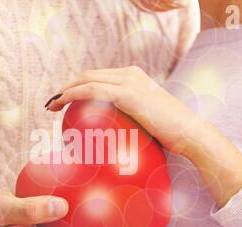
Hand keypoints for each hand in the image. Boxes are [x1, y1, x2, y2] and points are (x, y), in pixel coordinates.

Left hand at [46, 66, 197, 154]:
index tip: (64, 101)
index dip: (77, 86)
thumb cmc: (170, 135)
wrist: (189, 134)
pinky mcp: (128, 93)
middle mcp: (130, 74)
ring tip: (51, 106)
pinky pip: (92, 90)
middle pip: (89, 75)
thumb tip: (117, 138)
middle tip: (53, 104)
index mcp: (134, 78)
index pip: (99, 77)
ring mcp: (129, 81)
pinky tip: (61, 105)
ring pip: (86, 80)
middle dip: (67, 88)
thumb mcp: (147, 122)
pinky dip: (73, 95)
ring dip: (65, 91)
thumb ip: (131, 120)